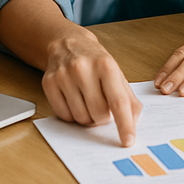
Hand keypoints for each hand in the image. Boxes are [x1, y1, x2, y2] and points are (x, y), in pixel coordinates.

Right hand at [41, 28, 141, 146]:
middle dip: (103, 117)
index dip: (125, 124)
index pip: (118, 101)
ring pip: (80, 118)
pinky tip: (74, 99)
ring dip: (87, 117)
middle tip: (102, 105)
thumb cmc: (96, 60)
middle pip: (98, 114)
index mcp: (106, 65)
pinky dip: (71, 115)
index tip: (129, 140)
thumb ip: (128, 97)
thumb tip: (133, 120)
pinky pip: (63, 116)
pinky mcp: (49, 83)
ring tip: (87, 100)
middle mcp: (84, 69)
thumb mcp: (116, 72)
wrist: (68, 43)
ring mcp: (64, 76)